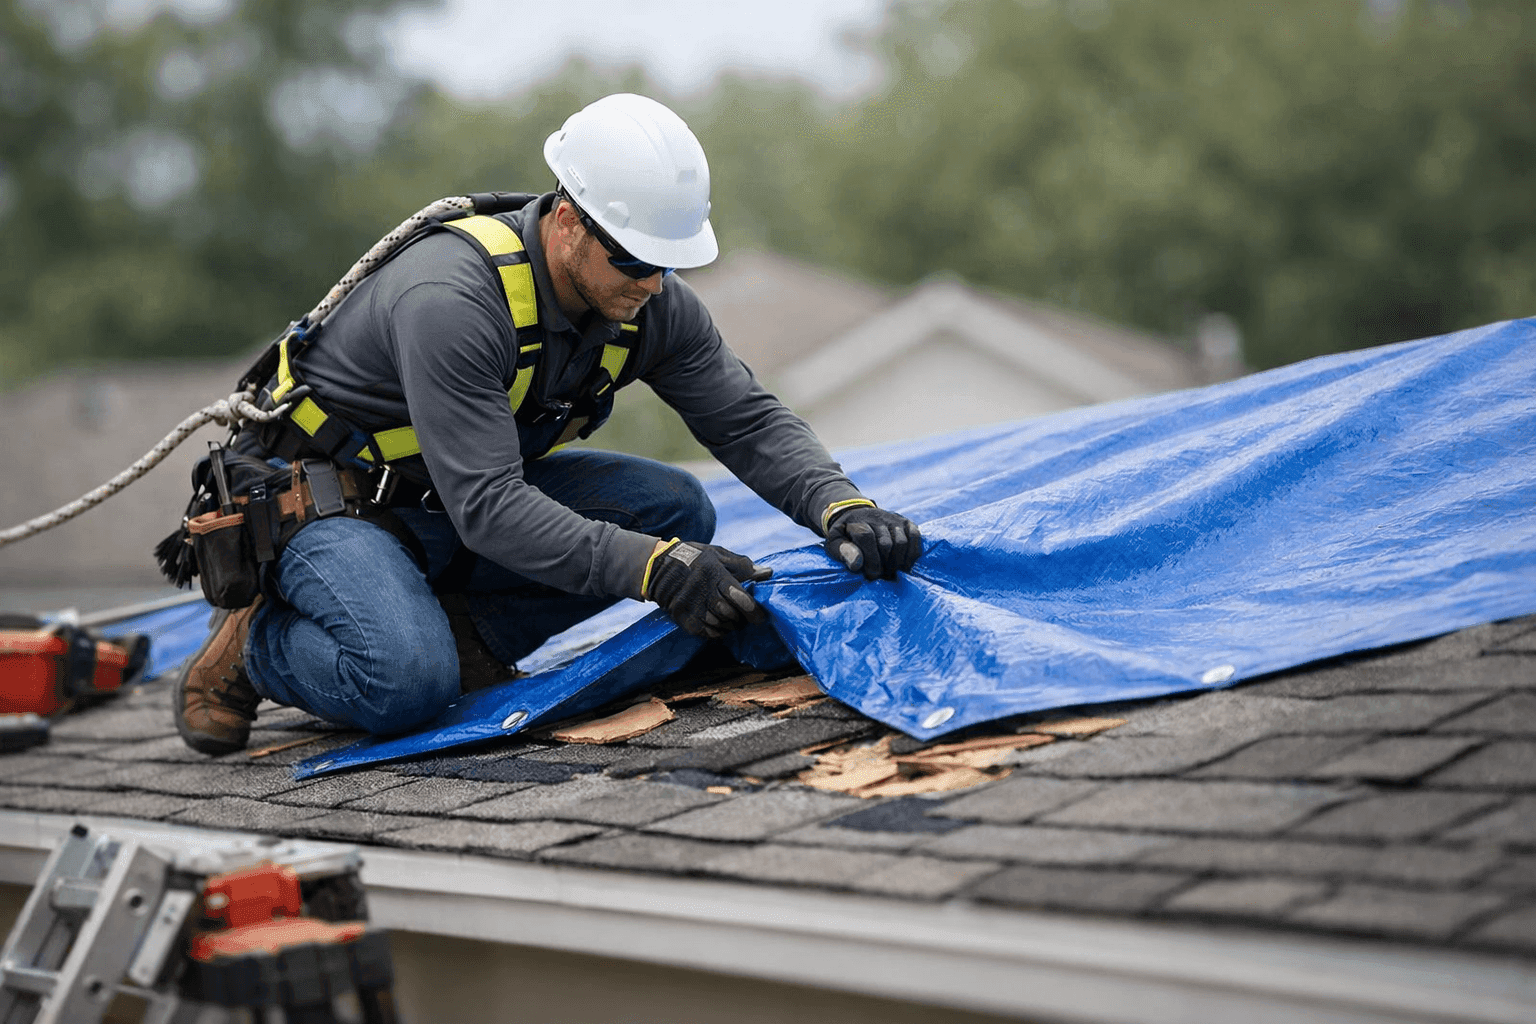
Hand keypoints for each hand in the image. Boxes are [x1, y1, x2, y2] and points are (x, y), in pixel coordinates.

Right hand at [644, 540, 773, 637]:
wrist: (658, 568)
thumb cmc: (694, 559)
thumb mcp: (717, 555)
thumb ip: (742, 565)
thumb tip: (767, 573)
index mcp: (713, 572)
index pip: (738, 596)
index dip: (752, 609)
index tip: (761, 615)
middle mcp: (702, 591)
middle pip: (730, 613)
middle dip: (742, 618)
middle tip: (747, 617)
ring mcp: (691, 606)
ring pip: (719, 624)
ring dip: (731, 625)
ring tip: (733, 619)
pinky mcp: (683, 618)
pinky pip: (707, 632)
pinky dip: (718, 631)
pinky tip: (720, 625)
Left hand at [825, 505, 921, 580]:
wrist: (856, 514)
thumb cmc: (845, 535)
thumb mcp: (835, 543)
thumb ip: (843, 552)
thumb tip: (857, 564)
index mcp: (856, 521)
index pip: (866, 537)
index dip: (870, 559)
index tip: (871, 576)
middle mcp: (876, 517)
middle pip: (886, 543)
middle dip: (884, 565)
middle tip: (882, 577)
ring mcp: (893, 518)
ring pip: (901, 542)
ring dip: (898, 562)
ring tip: (892, 573)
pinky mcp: (906, 522)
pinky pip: (915, 537)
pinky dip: (912, 553)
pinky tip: (905, 565)